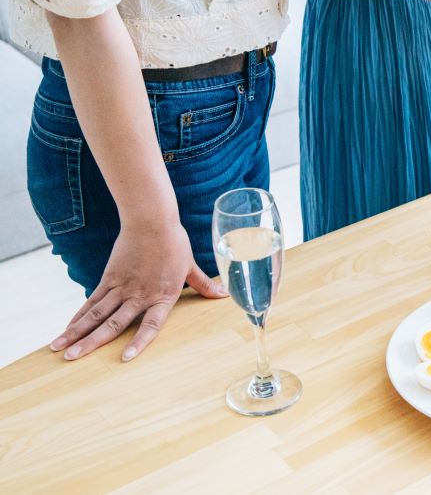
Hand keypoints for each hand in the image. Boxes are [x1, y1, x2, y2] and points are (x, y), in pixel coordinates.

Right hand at [50, 221, 227, 361]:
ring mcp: (121, 287)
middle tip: (72, 359)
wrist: (152, 220)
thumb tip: (223, 295)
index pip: (150, 325)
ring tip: (59, 348)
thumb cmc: (174, 243)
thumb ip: (203, 285)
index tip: (125, 359)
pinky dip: (78, 315)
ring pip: (95, 315)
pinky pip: (91, 300)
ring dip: (76, 332)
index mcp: (163, 296)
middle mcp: (139, 296)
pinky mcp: (109, 277)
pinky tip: (66, 328)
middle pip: (113, 324)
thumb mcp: (190, 266)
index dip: (138, 342)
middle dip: (91, 343)